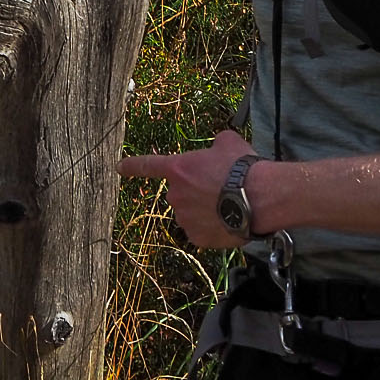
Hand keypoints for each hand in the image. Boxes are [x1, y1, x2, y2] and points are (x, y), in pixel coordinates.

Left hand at [118, 129, 258, 249]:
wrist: (260, 198)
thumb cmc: (243, 168)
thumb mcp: (228, 142)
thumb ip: (214, 145)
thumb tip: (217, 148)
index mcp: (178, 169)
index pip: (148, 165)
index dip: (133, 166)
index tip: (119, 167)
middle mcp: (176, 195)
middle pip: (181, 192)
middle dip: (196, 190)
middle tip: (222, 187)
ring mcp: (185, 218)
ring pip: (192, 212)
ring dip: (206, 209)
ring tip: (231, 203)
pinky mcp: (197, 237)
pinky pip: (201, 230)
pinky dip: (213, 226)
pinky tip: (230, 219)